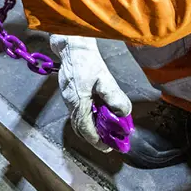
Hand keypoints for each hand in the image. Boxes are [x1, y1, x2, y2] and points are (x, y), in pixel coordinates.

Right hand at [51, 35, 131, 151]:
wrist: (71, 43)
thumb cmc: (87, 59)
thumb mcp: (104, 77)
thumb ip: (114, 97)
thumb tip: (123, 113)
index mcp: (77, 101)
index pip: (85, 129)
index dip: (96, 140)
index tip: (108, 147)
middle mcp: (70, 102)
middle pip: (80, 127)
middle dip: (94, 137)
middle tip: (108, 141)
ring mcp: (67, 96)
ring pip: (78, 119)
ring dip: (91, 127)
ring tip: (106, 128)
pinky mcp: (69, 90)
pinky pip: (77, 110)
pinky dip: (88, 116)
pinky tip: (98, 112)